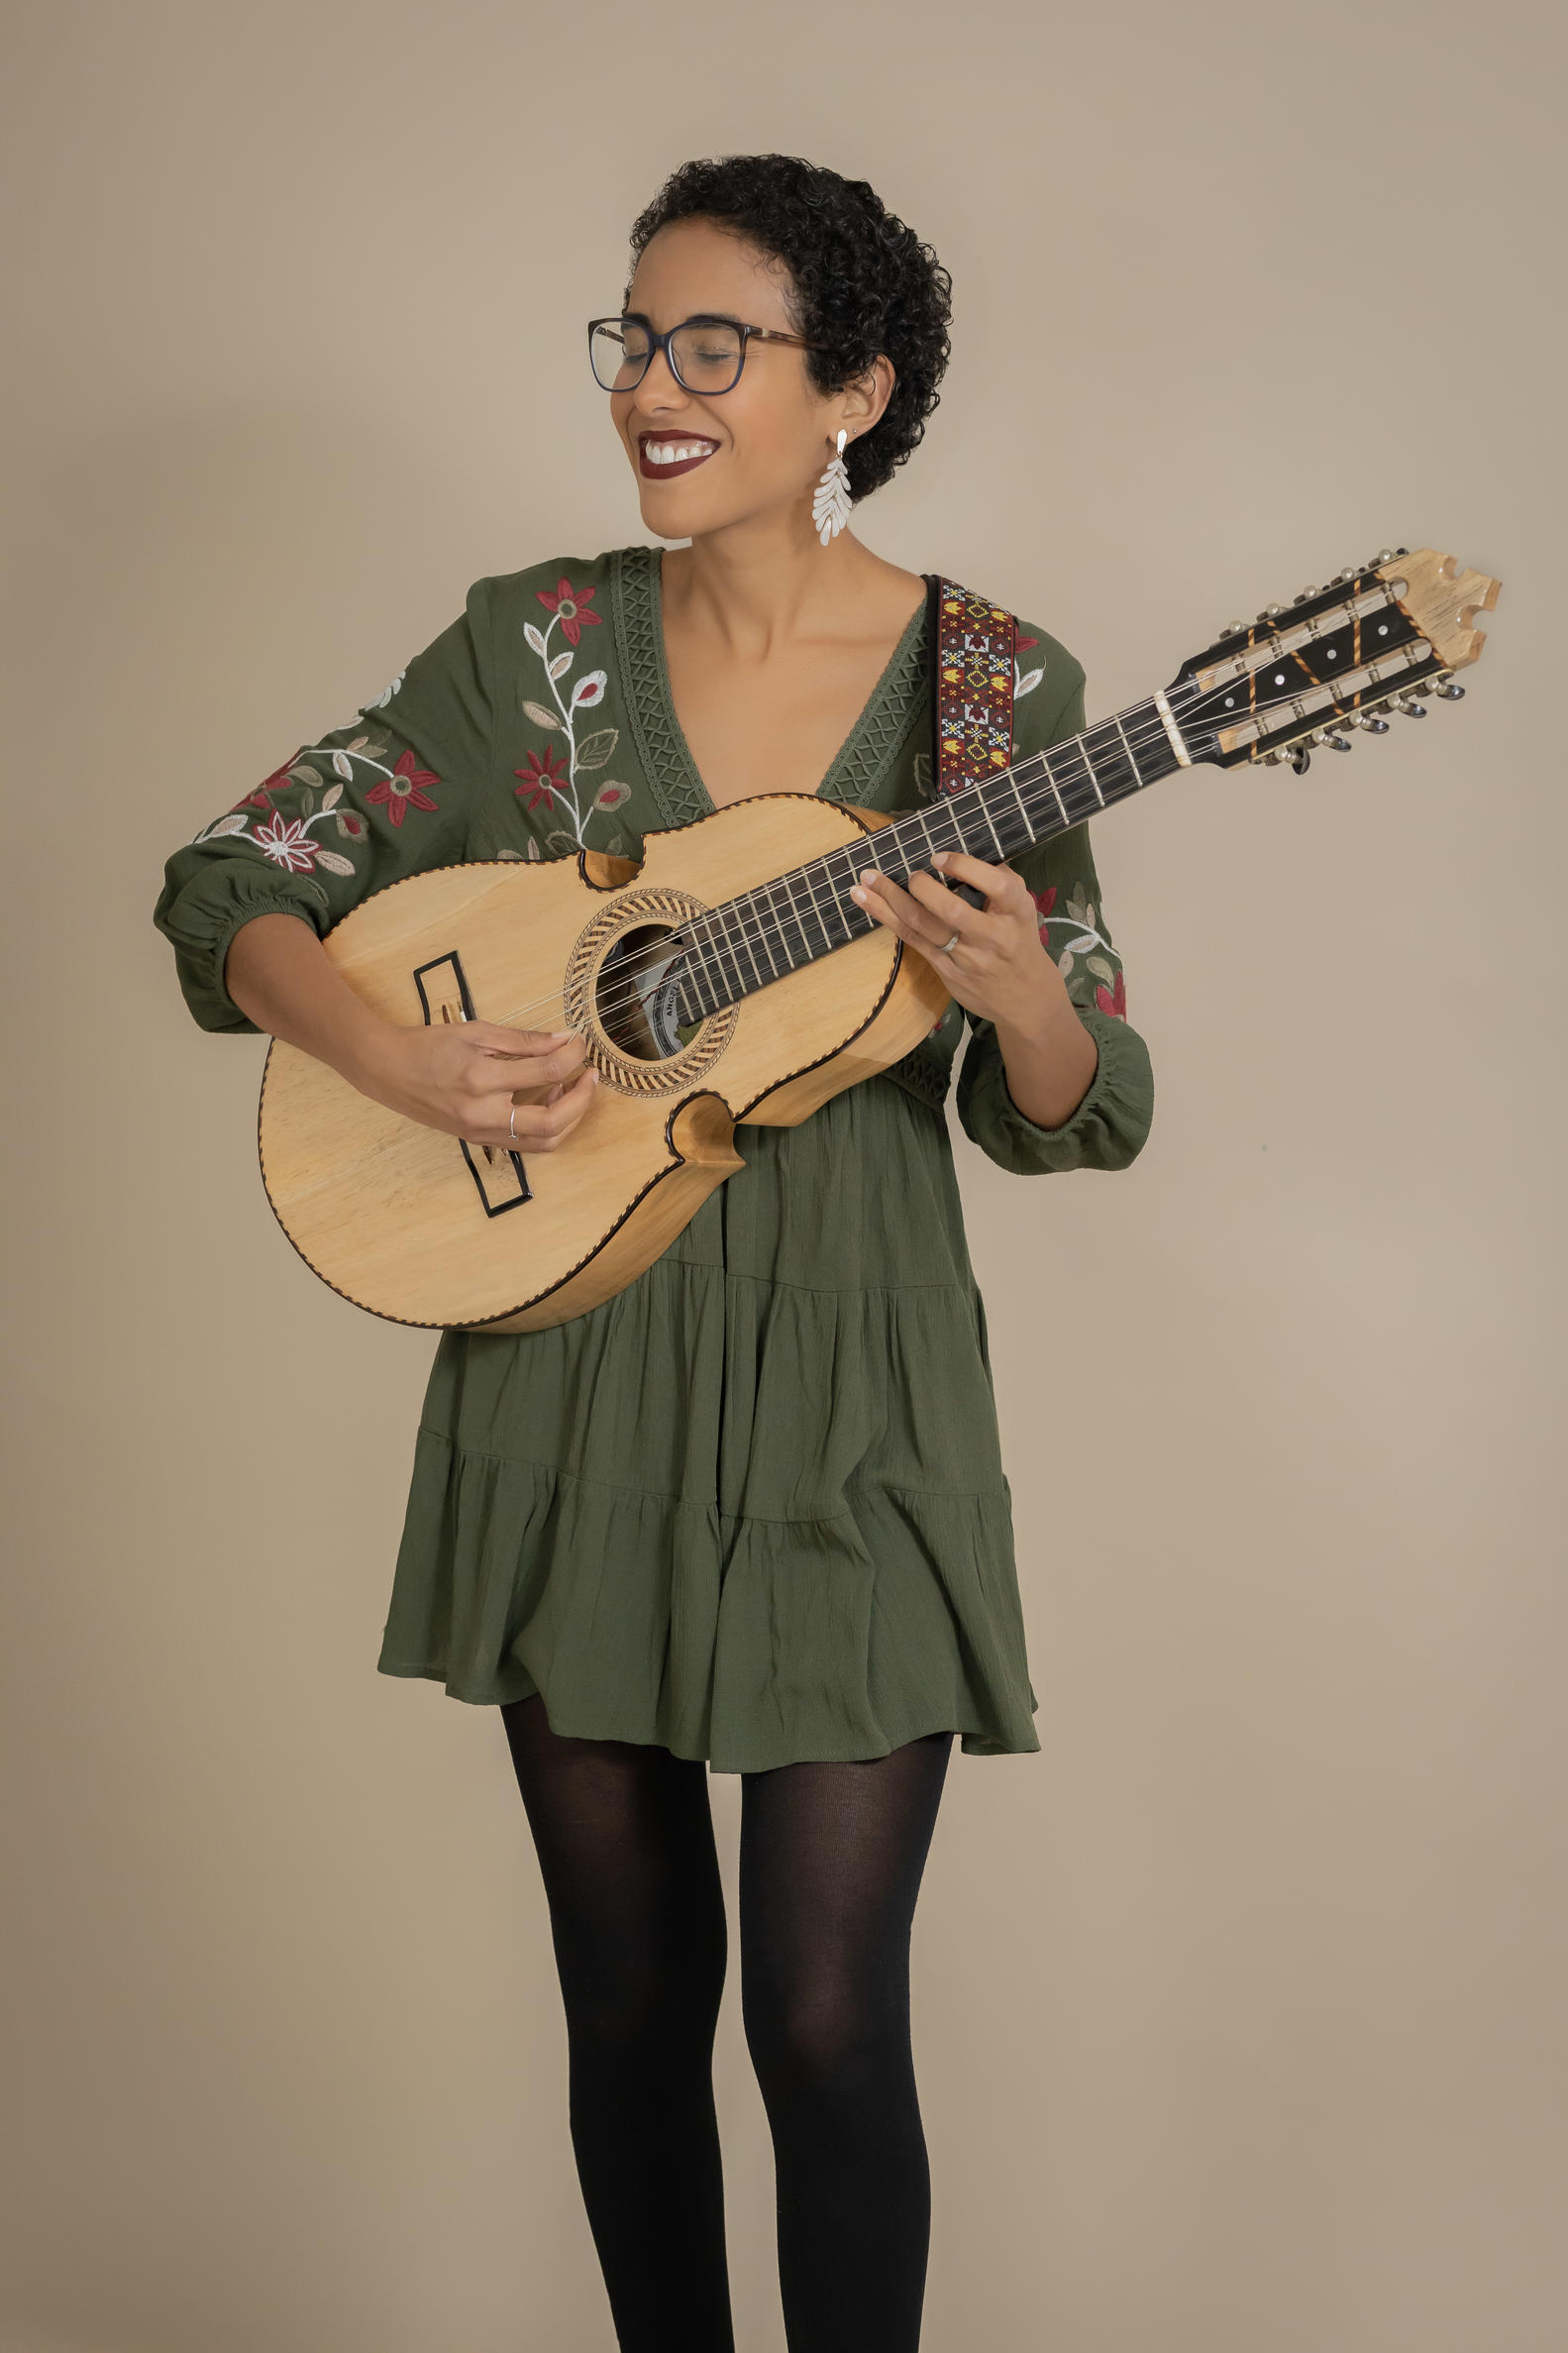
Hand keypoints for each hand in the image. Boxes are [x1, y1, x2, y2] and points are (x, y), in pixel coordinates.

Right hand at [350, 1019, 598, 1151]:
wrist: (387, 1071)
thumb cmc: (429, 1046)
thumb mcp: (477, 1032)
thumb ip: (523, 1040)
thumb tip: (564, 1040)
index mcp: (482, 1079)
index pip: (546, 1071)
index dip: (572, 1055)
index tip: (580, 1043)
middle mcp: (483, 1114)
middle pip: (553, 1123)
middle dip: (582, 1100)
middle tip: (590, 1074)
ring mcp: (481, 1132)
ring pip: (543, 1142)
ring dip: (568, 1118)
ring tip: (570, 1087)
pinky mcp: (479, 1139)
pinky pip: (525, 1142)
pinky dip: (545, 1125)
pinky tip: (546, 1099)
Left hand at [850, 848, 1099, 1126]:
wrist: (1026, 999)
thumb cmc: (1019, 941)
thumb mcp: (1022, 910)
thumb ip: (999, 882)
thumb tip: (962, 851)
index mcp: (1016, 912)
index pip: (995, 884)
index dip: (964, 867)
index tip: (938, 856)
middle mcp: (992, 935)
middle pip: (951, 910)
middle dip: (921, 887)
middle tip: (906, 872)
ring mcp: (967, 957)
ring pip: (923, 927)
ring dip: (889, 902)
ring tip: (863, 883)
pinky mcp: (947, 972)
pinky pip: (914, 941)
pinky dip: (889, 920)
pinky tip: (869, 903)